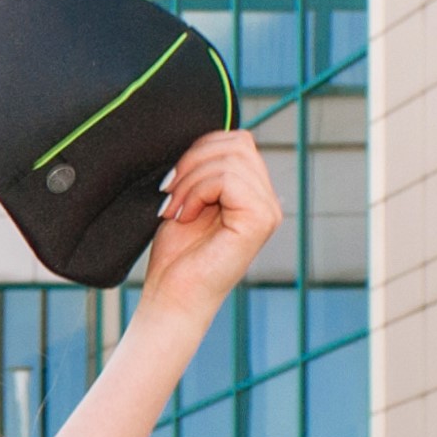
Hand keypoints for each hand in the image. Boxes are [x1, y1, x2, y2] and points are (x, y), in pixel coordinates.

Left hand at [138, 128, 281, 325]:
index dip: (198, 150)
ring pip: (231, 158)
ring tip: (175, 209)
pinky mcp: (260, 219)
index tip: (169, 183)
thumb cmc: (175, 257)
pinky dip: (196, 192)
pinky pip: (227, 179)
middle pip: (237, 142)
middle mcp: (267, 199)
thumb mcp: (187, 201)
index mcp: (252, 193)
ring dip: (190, 180)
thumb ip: (202, 171)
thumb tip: (202, 137)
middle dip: (192, 161)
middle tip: (168, 194)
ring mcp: (268, 210)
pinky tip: (184, 216)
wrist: (172, 298)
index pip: (236, 141)